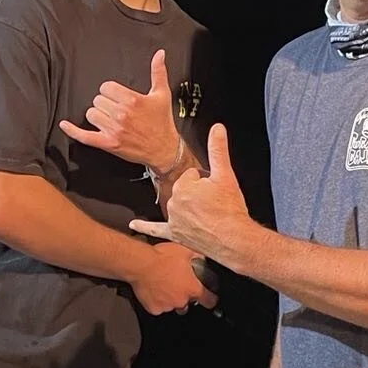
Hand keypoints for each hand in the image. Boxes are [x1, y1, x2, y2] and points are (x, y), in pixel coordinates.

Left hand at [59, 49, 179, 168]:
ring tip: (110, 120)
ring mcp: (113, 130)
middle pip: (97, 100)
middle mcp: (121, 114)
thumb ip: (158, 71)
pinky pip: (84, 136)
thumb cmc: (162, 122)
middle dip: (105, 104)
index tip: (117, 97)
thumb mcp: (162, 94)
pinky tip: (64, 124)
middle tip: (117, 110)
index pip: (106, 87)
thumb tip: (160, 54)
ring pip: (91, 114)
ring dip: (98, 116)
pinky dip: (73, 130)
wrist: (164, 149)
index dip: (110, 92)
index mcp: (132, 100)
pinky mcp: (108, 143)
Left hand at [130, 124, 252, 266]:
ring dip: (190, 209)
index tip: (214, 190)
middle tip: (213, 203)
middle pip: (185, 190)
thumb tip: (217, 128)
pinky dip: (145, 228)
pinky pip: (156, 230)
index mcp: (183, 185)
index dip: (205, 182)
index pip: (191, 176)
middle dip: (198, 195)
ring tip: (208, 216)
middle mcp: (174, 202)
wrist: (233, 239)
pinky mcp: (175, 234)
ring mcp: (173, 219)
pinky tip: (134, 225)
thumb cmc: (230, 210)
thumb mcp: (225, 175)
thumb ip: (218, 149)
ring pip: (179, 206)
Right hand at [131, 240, 218, 315]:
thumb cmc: (161, 258)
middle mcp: (181, 300)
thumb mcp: (184, 251)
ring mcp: (167, 306)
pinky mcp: (154, 309)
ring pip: (172, 306)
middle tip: (176, 285)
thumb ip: (196, 256)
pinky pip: (158, 308)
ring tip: (163, 286)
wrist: (140, 264)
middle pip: (187, 304)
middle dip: (184, 297)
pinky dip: (157, 302)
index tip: (210, 298)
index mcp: (192, 288)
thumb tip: (201, 256)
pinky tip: (154, 290)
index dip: (211, 299)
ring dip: (170, 299)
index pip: (209, 300)